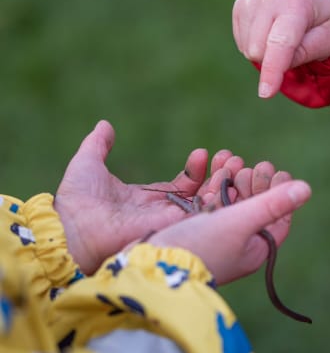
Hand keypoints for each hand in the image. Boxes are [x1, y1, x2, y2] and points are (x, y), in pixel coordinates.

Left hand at [54, 120, 244, 273]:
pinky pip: (202, 217)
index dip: (196, 169)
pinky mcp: (173, 228)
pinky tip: (226, 180)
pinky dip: (217, 201)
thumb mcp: (89, 163)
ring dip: (222, 185)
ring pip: (206, 205)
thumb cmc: (77, 198)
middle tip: (231, 158)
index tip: (204, 152)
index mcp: (148, 198)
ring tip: (233, 163)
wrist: (72, 225)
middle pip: (200, 195)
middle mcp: (162, 211)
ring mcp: (169, 222)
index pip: (183, 185)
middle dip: (217, 176)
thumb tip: (105, 124)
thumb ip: (99, 144)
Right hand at [146, 177, 311, 284]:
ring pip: (233, 203)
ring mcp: (218, 238)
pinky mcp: (197, 230)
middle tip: (254, 166)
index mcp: (256, 249)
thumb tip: (306, 188)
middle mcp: (240, 245)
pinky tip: (213, 172)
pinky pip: (213, 204)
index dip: (280, 192)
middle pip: (255, 208)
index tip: (276, 171)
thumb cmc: (198, 247)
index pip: (278, 218)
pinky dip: (215, 187)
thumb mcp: (240, 222)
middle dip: (255, 183)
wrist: (150, 266)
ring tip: (231, 161)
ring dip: (234, 180)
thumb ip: (272, 203)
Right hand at [232, 0, 329, 97]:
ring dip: (266, 53)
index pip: (280, 43)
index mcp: (297, 2)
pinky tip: (270, 31)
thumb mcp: (329, 38)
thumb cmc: (324, 19)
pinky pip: (241, 44)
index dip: (273, 70)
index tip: (266, 94)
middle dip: (275, 59)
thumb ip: (306, 53)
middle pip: (258, 51)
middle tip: (295, 44)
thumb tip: (276, 69)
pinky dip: (256, 45)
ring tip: (283, 35)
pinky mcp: (240, 6)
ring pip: (248, 50)